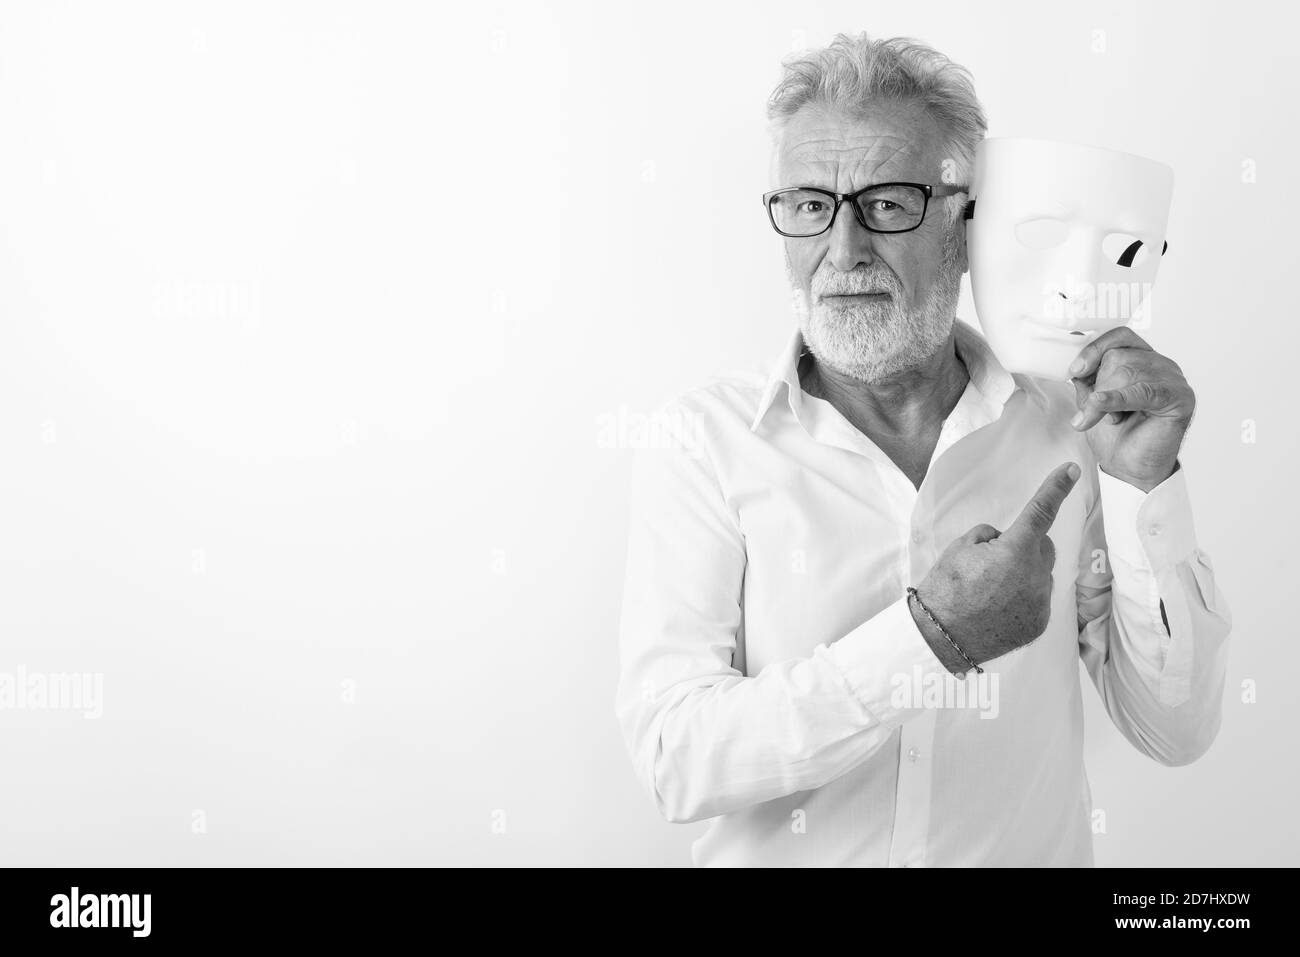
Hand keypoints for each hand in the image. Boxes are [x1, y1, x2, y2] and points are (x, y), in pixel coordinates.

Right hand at [911, 462, 1080, 671]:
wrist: (941, 636)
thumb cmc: (946, 588)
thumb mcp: (960, 548)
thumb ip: (990, 536)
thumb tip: (1005, 542)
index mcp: (1015, 550)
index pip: (1041, 511)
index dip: (1056, 488)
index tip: (1072, 470)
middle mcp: (1036, 575)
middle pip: (1043, 548)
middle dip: (1025, 547)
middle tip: (992, 562)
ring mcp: (1041, 602)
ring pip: (1041, 575)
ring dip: (1024, 575)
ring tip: (991, 592)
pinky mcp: (1041, 623)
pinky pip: (1039, 599)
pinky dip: (1023, 599)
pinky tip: (998, 609)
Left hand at [1067, 327, 1194, 492]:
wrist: (1131, 469)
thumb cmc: (1116, 435)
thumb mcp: (1091, 399)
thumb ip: (1087, 377)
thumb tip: (1076, 360)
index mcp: (1143, 359)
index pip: (1120, 337)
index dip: (1095, 349)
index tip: (1075, 370)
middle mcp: (1161, 365)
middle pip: (1119, 356)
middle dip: (1098, 385)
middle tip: (1096, 411)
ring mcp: (1174, 380)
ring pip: (1127, 372)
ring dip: (1107, 400)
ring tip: (1112, 420)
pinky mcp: (1180, 398)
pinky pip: (1143, 391)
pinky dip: (1117, 398)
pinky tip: (1101, 406)